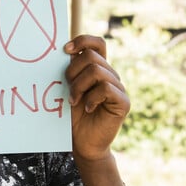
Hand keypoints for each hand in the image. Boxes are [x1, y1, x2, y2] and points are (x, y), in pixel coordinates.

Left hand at [64, 35, 129, 161]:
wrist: (82, 144)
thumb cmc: (72, 117)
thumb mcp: (67, 90)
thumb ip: (69, 72)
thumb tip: (63, 51)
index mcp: (97, 69)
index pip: (97, 44)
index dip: (83, 41)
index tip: (65, 50)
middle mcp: (110, 75)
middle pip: (91, 56)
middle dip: (72, 71)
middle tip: (68, 89)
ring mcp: (118, 88)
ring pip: (97, 71)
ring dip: (79, 86)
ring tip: (74, 101)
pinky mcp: (122, 102)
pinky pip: (106, 88)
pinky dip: (91, 98)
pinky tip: (87, 108)